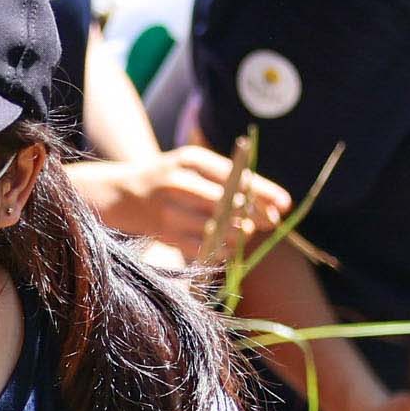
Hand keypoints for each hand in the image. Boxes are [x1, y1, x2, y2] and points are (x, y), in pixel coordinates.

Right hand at [68, 147, 294, 262]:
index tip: (285, 203)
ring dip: (239, 235)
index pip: (235, 177)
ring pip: (218, 229)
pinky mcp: (165, 235)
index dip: (264, 193)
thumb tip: (272, 203)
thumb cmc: (172, 178)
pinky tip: (228, 246)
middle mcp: (179, 183)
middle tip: (271, 222)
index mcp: (191, 160)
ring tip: (246, 233)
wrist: (124, 194)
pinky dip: (222, 250)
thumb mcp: (196, 166)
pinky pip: (203, 248)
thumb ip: (228, 179)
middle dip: (255, 216)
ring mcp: (169, 211)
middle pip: (228, 204)